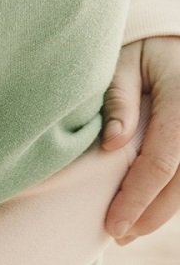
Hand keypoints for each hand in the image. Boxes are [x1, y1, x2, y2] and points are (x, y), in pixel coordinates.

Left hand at [102, 37, 179, 243]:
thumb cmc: (147, 48)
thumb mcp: (125, 60)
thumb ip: (118, 98)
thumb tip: (111, 146)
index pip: (159, 162)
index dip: (136, 196)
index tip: (113, 222)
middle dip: (149, 215)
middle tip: (117, 234)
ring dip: (161, 212)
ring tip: (129, 228)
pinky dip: (172, 196)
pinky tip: (149, 208)